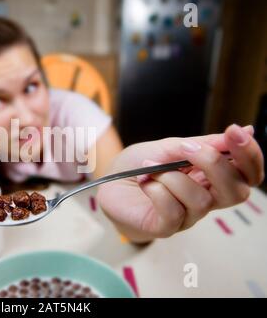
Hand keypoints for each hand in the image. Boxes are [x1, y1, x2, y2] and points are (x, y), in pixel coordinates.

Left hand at [97, 124, 263, 242]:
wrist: (107, 181)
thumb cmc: (138, 165)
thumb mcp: (169, 146)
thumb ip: (202, 143)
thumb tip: (248, 130)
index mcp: (211, 177)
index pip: (247, 174)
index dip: (249, 155)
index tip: (235, 131)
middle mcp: (204, 198)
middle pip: (236, 192)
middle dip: (216, 164)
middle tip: (186, 147)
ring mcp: (186, 215)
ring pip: (200, 200)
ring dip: (171, 176)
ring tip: (149, 166)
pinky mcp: (164, 227)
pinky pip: (173, 211)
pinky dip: (156, 190)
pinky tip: (143, 181)